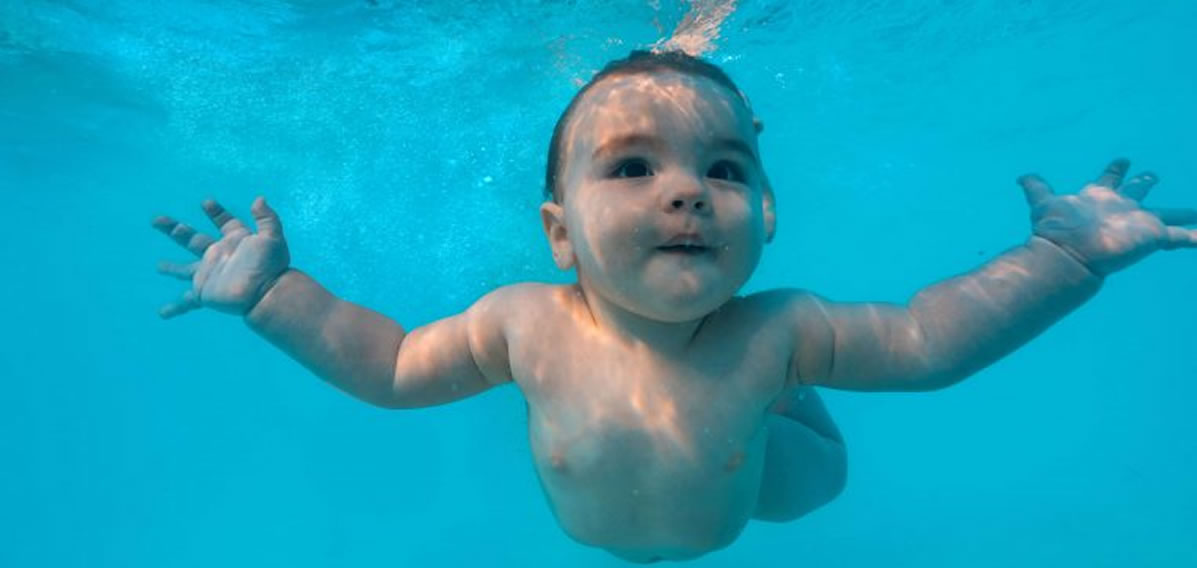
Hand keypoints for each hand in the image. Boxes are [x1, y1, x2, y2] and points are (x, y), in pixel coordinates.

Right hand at [152, 197, 290, 317]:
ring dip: (171, 267)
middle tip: (157, 220)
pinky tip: (162, 314)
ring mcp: (209, 274)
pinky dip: (174, 307)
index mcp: (235, 241)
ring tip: (159, 267)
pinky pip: (185, 301)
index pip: (225, 223)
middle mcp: (220, 256)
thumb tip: (259, 199)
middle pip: (192, 240)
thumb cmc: (271, 266)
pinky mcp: (204, 292)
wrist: (266, 294)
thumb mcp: (272, 237)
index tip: (206, 203)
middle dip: (176, 230)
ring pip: (183, 269)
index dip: (216, 213)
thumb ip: (266, 217)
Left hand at [1018, 158, 1196, 276]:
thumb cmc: (1058, 229)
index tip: (1123, 159)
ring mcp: (1138, 223)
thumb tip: (1020, 176)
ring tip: (1195, 212)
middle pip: (1138, 192)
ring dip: (1183, 214)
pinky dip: (1194, 237)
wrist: (1070, 254)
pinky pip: (1180, 237)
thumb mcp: (1044, 203)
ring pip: (1167, 216)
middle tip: (1152, 174)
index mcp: (1099, 198)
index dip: (1116, 170)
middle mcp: (1120, 209)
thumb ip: (1035, 188)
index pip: (1110, 180)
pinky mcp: (1152, 237)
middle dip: (1144, 183)